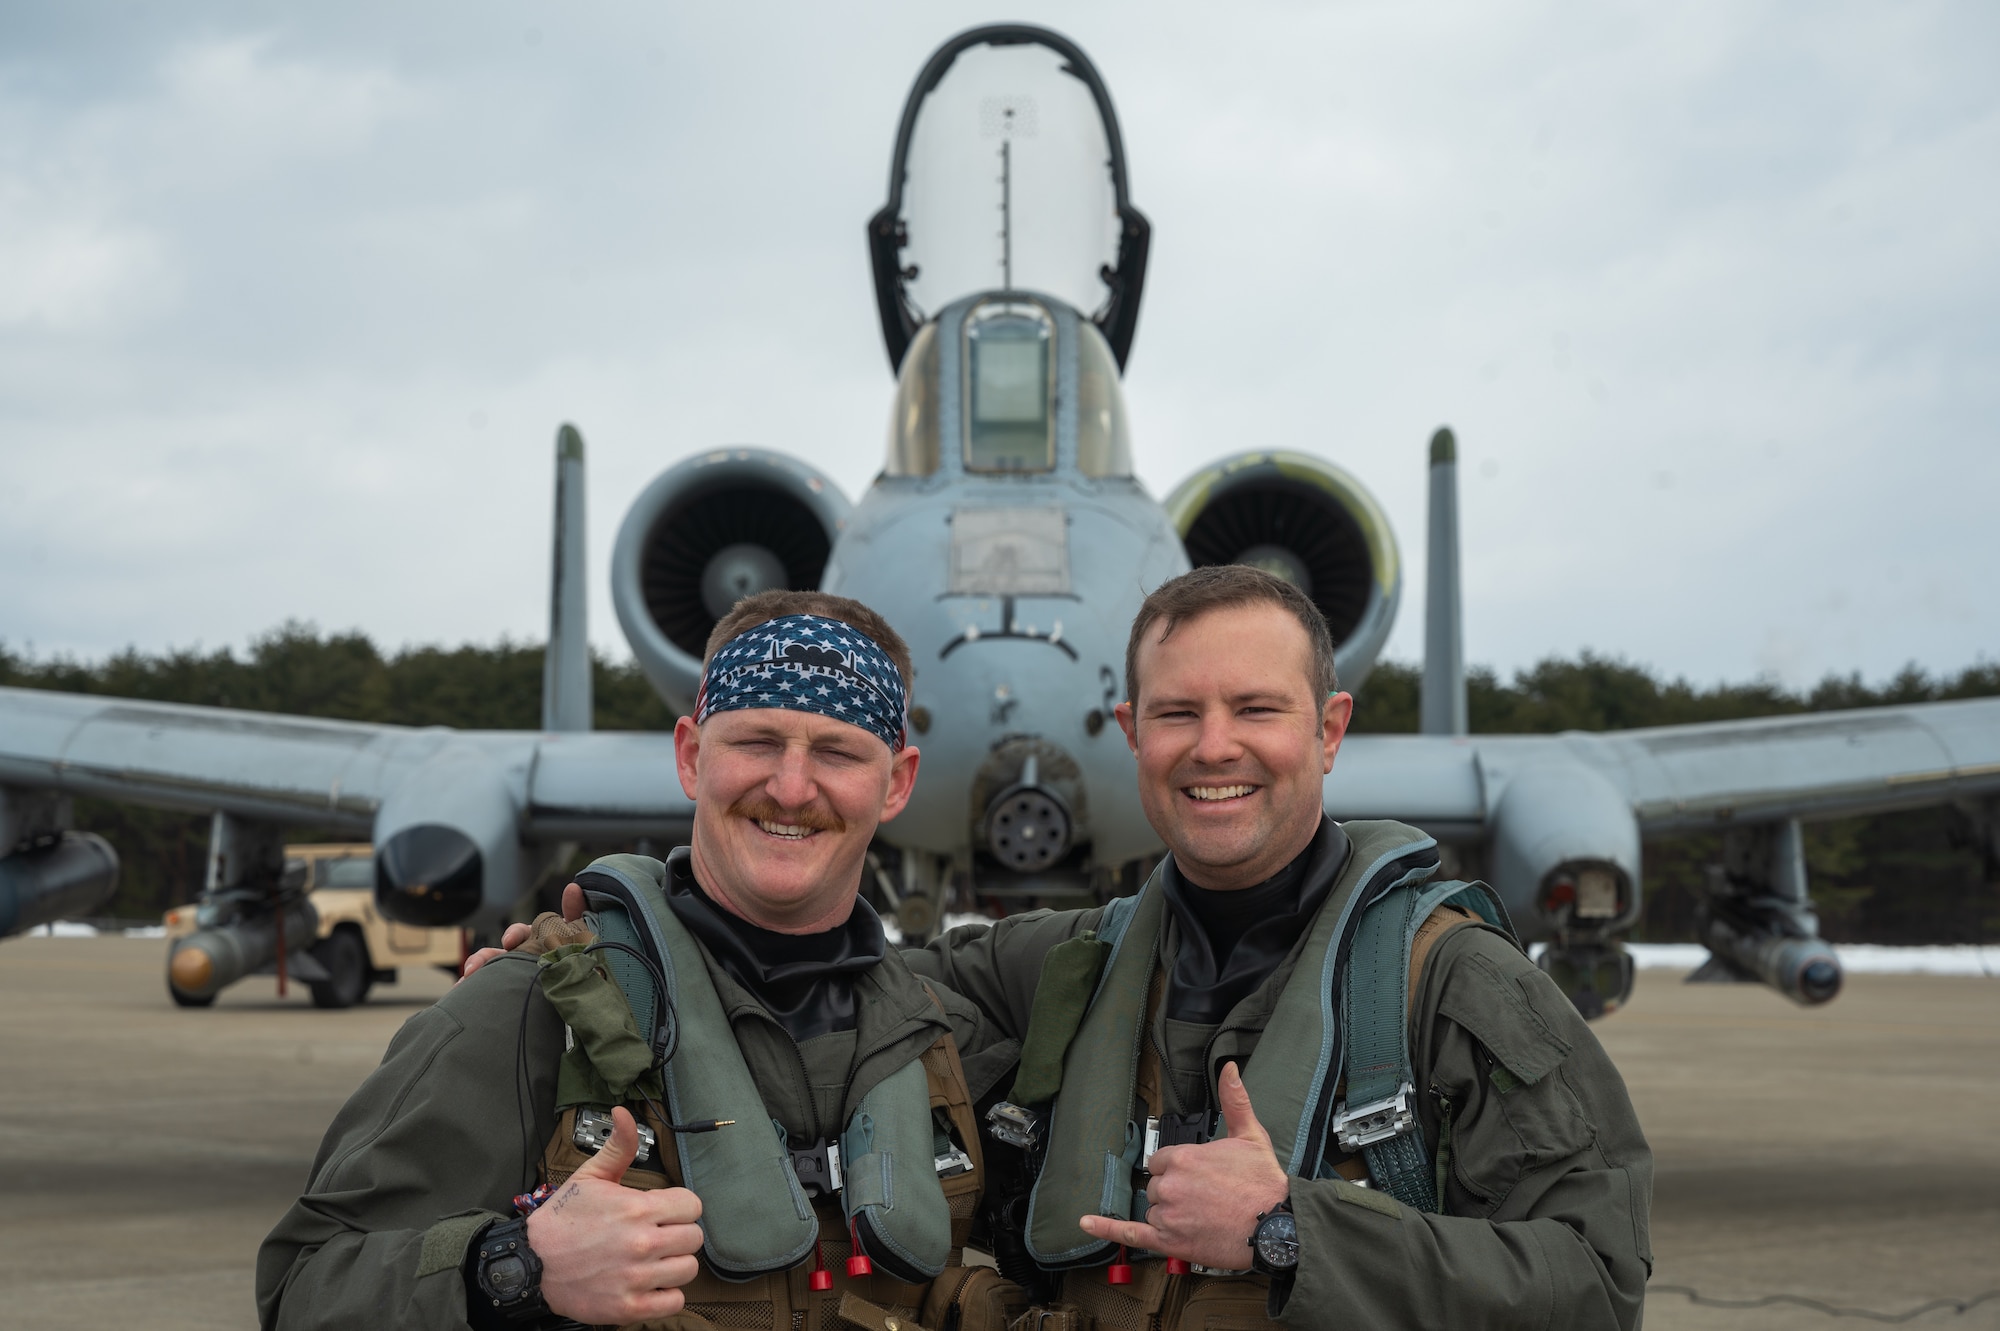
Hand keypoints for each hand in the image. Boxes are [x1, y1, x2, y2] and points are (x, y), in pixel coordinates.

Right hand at [460, 883, 585, 977]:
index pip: (521, 933)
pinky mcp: (512, 989)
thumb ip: (578, 911)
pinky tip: (463, 992)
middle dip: (486, 957)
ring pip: (491, 969)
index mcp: (537, 939)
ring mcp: (515, 972)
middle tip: (475, 967)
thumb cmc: (581, 953)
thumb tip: (573, 888)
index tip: (509, 942)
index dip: (514, 935)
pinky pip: (490, 986)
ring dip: (476, 972)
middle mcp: (522, 954)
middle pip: (498, 952)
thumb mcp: (582, 932)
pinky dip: (474, 987)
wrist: (586, 988)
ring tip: (465, 981)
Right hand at [526, 1106, 705, 1324]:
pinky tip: (650, 1283)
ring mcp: (636, 1277)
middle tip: (659, 1236)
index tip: (665, 1213)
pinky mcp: (629, 1306)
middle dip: (679, 1234)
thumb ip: (619, 1146)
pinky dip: (666, 1294)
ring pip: (688, 1269)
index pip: (692, 1206)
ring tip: (654, 1260)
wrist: (531, 1263)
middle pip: (694, 1238)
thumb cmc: (563, 1220)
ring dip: (674, 1264)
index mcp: (638, 1208)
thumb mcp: (590, 1176)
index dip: (680, 1207)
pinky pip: (673, 1301)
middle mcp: (642, 1243)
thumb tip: (624, 1112)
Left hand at [1078, 1062, 1288, 1269]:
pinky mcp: (1170, 1241)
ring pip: (1154, 1211)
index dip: (1177, 1170)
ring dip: (1169, 1215)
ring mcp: (1168, 1214)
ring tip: (1202, 1218)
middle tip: (1205, 1200)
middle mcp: (1170, 1184)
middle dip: (1175, 1193)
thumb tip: (1228, 1069)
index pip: (1161, 1162)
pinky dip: (1106, 1229)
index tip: (1197, 1178)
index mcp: (1182, 1157)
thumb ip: (1234, 1100)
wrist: (1277, 1224)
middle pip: (1156, 1187)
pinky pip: (1131, 1234)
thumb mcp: (1250, 1134)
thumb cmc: (1264, 1182)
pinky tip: (1086, 1223)